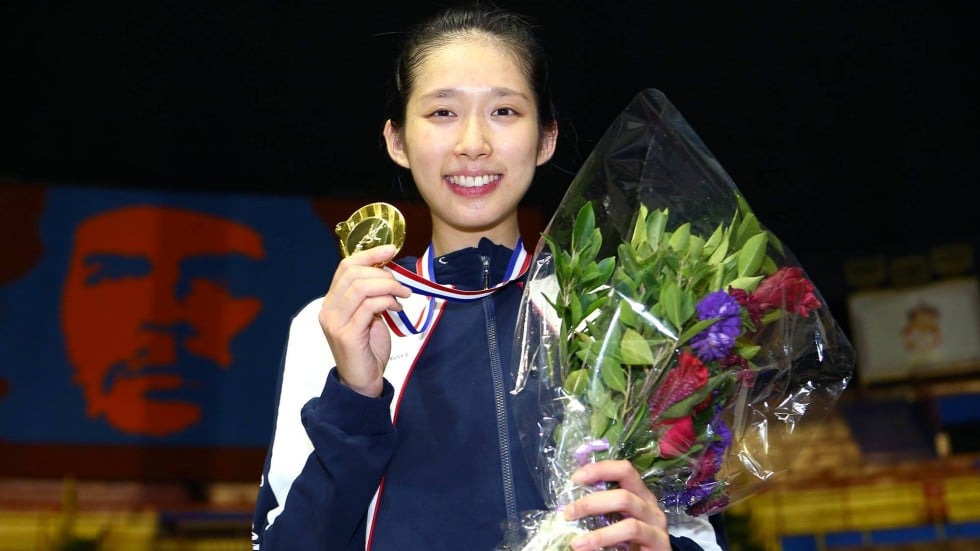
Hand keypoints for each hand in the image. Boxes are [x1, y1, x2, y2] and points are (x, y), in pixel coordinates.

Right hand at [318, 245, 410, 396]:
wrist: (363, 382)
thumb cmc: (368, 349)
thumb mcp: (370, 316)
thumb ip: (372, 295)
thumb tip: (388, 273)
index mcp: (332, 302)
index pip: (345, 267)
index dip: (369, 254)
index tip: (391, 249)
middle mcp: (328, 309)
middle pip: (354, 274)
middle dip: (383, 274)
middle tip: (401, 286)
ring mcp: (335, 322)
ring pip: (362, 287)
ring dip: (388, 287)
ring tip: (403, 297)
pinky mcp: (347, 334)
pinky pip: (370, 306)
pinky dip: (387, 302)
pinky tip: (397, 309)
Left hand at [563, 459, 669, 550]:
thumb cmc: (629, 543)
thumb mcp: (614, 523)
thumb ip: (600, 511)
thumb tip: (569, 506)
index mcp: (638, 494)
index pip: (623, 470)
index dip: (600, 469)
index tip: (576, 478)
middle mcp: (649, 503)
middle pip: (623, 490)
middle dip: (591, 501)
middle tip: (568, 513)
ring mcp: (656, 521)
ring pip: (626, 506)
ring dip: (598, 520)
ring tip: (576, 540)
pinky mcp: (659, 540)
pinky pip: (631, 530)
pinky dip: (605, 537)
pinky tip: (589, 547)